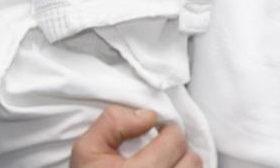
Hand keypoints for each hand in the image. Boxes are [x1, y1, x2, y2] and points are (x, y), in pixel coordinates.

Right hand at [69, 106, 201, 167]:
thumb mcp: (87, 149)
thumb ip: (114, 122)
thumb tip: (149, 117)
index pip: (176, 141)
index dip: (166, 132)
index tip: (156, 136)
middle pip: (192, 160)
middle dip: (178, 151)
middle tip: (161, 152)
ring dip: (182, 167)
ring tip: (162, 167)